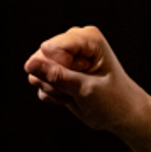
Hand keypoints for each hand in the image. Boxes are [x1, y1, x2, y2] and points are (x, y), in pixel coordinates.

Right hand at [25, 25, 148, 133]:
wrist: (120, 114)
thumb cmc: (113, 99)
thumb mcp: (85, 88)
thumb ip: (57, 76)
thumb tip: (30, 64)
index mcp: (87, 37)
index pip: (50, 47)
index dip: (59, 68)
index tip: (80, 76)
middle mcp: (73, 42)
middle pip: (40, 58)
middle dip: (53, 80)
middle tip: (77, 88)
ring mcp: (63, 57)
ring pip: (36, 72)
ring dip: (52, 88)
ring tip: (75, 92)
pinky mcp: (56, 71)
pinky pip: (39, 82)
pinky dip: (53, 95)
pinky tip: (71, 96)